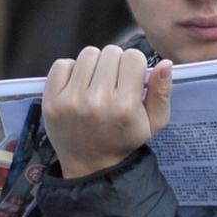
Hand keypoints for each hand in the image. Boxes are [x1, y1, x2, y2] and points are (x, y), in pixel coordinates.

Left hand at [41, 47, 172, 178]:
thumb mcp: (153, 122)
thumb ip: (162, 92)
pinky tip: (77, 86)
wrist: (91, 165)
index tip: (129, 79)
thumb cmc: (124, 139)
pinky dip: (71, 71)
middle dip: (114, 64)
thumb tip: (165, 63)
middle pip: (110, 52)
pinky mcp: (51, 100)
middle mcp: (97, 101)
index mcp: (124, 106)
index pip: (133, 57)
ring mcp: (70, 100)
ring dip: (94, 65)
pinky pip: (62, 64)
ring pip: (87, 54)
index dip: (133, 65)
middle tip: (112, 83)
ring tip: (95, 84)